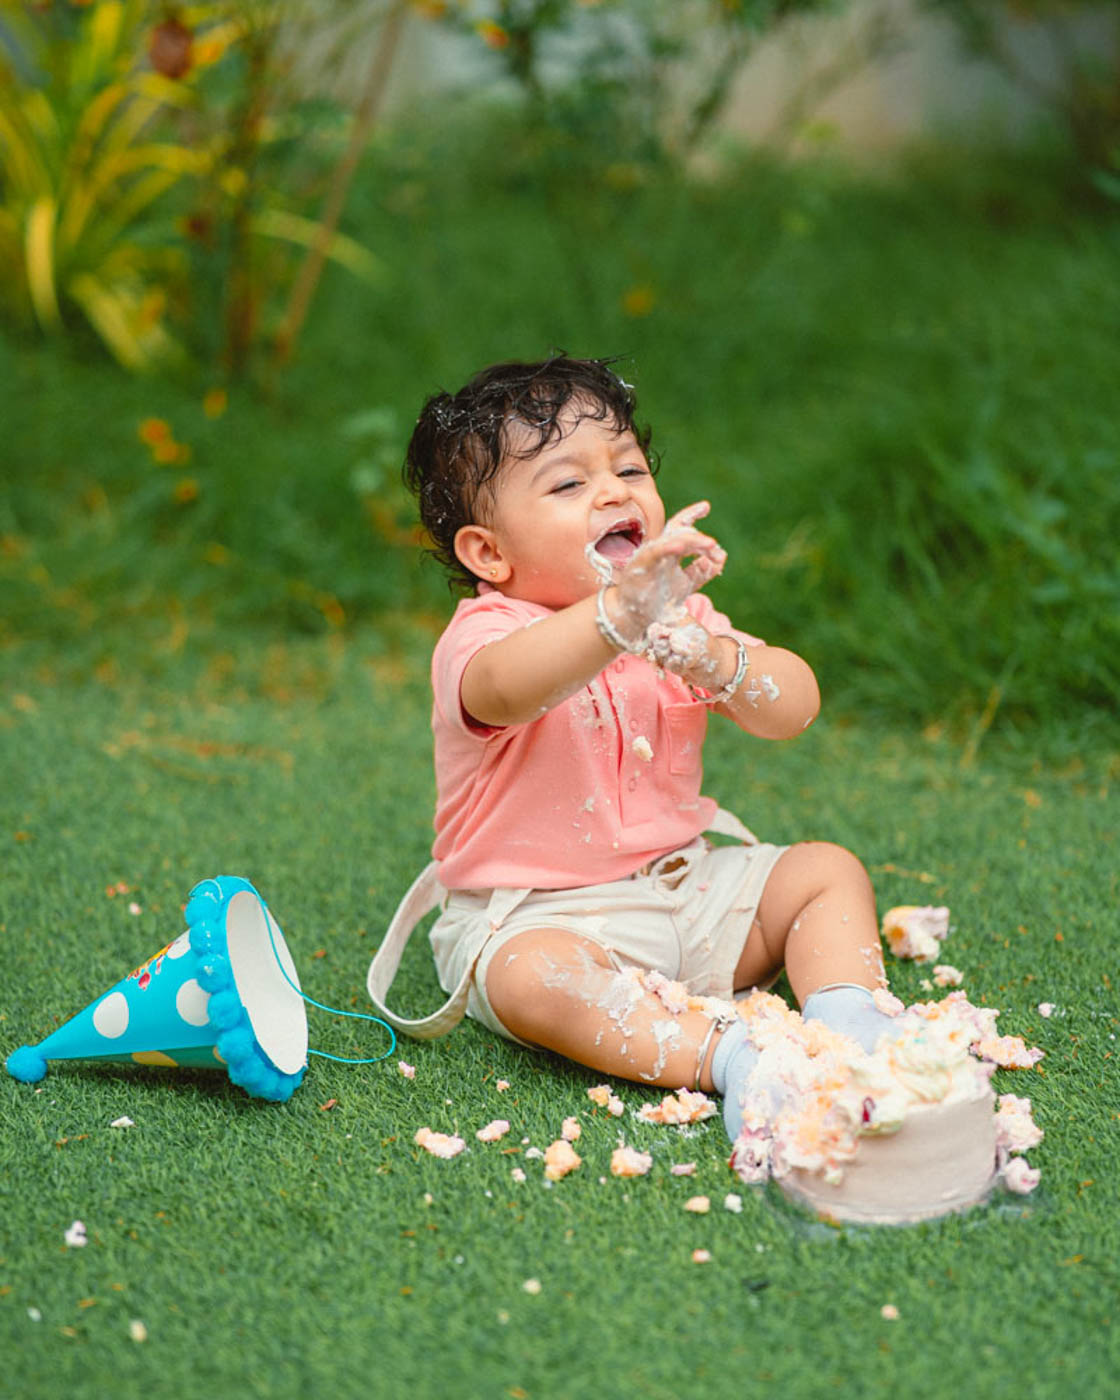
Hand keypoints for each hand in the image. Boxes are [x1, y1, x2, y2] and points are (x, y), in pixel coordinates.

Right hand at [606, 501, 725, 644]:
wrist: (633, 617)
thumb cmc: (657, 599)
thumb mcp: (687, 583)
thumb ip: (703, 571)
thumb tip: (723, 556)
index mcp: (669, 550)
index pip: (681, 528)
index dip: (692, 515)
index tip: (706, 507)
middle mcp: (660, 549)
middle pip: (678, 531)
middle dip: (698, 537)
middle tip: (714, 545)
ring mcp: (650, 555)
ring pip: (671, 540)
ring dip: (690, 540)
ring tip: (709, 544)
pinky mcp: (641, 565)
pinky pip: (655, 552)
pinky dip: (668, 548)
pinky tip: (681, 547)